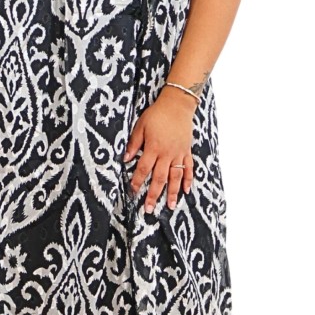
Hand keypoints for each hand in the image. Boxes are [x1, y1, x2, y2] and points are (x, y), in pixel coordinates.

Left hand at [123, 89, 195, 211]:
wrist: (177, 105)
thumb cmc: (156, 114)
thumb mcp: (140, 126)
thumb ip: (133, 143)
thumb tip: (125, 159)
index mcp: (153, 148)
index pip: (143, 169)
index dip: (137, 182)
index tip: (133, 192)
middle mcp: (167, 154)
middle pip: (159, 178)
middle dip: (153, 195)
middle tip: (149, 209)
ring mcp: (179, 153)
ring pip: (175, 177)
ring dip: (172, 193)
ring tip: (170, 206)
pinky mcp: (187, 151)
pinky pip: (189, 168)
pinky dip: (188, 179)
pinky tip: (186, 191)